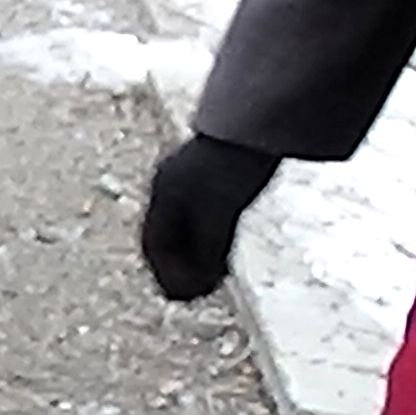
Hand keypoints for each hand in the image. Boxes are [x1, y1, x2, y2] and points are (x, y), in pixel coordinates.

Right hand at [138, 134, 281, 300]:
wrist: (260, 118)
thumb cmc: (237, 163)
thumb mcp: (219, 213)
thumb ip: (204, 251)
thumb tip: (189, 289)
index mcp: (164, 192)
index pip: (155, 245)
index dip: (168, 274)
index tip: (183, 296)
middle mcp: (169, 183)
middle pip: (165, 236)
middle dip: (177, 265)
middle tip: (198, 289)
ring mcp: (188, 175)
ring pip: (181, 225)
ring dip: (193, 252)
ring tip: (213, 271)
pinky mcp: (210, 172)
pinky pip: (198, 212)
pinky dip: (205, 235)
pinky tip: (223, 240)